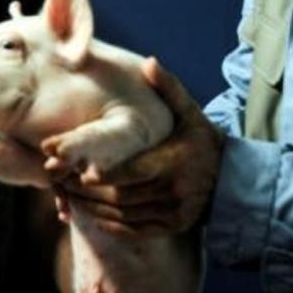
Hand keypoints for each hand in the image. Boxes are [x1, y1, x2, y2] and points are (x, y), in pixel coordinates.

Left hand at [60, 57, 222, 236]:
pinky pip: (133, 230)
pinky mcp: (171, 227)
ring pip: (122, 215)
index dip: (103, 175)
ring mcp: (172, 213)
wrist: (232, 180)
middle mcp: (173, 191)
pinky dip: (108, 223)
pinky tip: (89, 213)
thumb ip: (168, 89)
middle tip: (61, 180)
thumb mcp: (190, 112)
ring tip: (68, 195)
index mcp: (173, 162)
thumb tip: (149, 62)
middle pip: (120, 197)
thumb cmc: (201, 140)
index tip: (78, 170)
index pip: (132, 172)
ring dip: (92, 209)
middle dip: (87, 191)